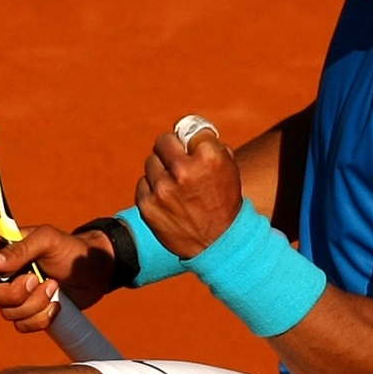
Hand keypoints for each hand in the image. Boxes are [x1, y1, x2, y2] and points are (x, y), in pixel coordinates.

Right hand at [0, 225, 117, 333]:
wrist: (95, 272)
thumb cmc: (70, 249)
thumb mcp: (46, 240)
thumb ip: (19, 250)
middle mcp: (2, 273)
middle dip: (11, 293)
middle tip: (35, 280)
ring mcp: (15, 295)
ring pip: (6, 313)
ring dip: (33, 304)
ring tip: (54, 286)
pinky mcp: (28, 313)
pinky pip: (22, 326)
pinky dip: (41, 318)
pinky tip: (56, 305)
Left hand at [134, 128, 242, 258]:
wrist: (218, 244)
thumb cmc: (225, 202)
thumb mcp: (229, 168)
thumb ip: (210, 146)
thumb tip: (187, 132)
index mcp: (208, 156)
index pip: (188, 129)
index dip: (189, 139)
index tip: (189, 146)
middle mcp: (183, 170)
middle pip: (163, 141)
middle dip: (170, 149)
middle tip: (176, 161)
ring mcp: (163, 189)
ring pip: (151, 162)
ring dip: (161, 171)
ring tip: (175, 187)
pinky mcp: (148, 205)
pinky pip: (143, 184)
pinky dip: (153, 190)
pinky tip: (167, 201)